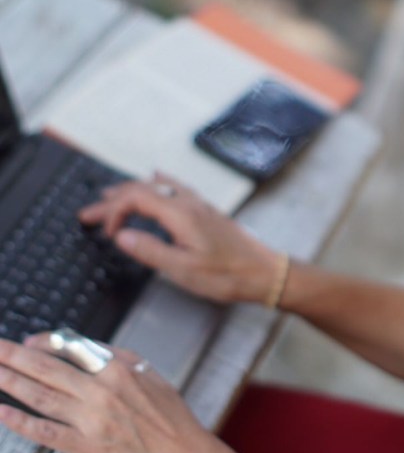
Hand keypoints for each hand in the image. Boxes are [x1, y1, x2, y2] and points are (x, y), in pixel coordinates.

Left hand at [0, 334, 242, 452]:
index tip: (27, 343)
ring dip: (10, 383)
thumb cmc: (169, 416)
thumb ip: (116, 358)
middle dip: (14, 357)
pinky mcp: (85, 447)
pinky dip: (21, 421)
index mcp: (119, 369)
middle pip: (48, 369)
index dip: (44, 343)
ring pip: (40, 396)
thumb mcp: (149, 374)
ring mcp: (90, 420)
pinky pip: (45, 431)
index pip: (72, 348)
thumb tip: (83, 348)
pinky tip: (2, 412)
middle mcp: (101, 392)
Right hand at [78, 173, 284, 303]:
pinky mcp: (207, 211)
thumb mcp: (183, 270)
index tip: (102, 231)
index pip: (136, 198)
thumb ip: (150, 251)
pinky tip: (158, 176)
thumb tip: (121, 235)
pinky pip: (177, 186)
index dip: (113, 211)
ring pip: (159, 186)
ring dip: (131, 191)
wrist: (265, 272)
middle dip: (113, 200)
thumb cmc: (227, 275)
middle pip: (143, 189)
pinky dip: (158, 182)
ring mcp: (200, 204)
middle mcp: (190, 203)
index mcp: (181, 214)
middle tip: (88, 213)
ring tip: (110, 196)